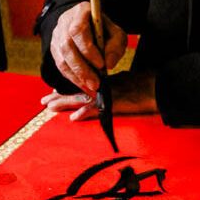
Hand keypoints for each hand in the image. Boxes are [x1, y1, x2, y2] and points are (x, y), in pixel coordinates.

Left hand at [41, 72, 157, 120]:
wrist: (156, 87)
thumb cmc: (144, 84)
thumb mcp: (125, 80)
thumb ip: (114, 84)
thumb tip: (111, 84)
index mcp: (103, 83)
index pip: (81, 86)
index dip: (67, 90)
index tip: (54, 92)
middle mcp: (101, 88)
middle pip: (76, 92)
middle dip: (59, 97)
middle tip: (44, 101)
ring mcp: (106, 96)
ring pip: (81, 99)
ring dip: (65, 104)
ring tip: (50, 108)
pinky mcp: (114, 104)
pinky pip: (97, 109)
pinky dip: (85, 113)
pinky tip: (74, 118)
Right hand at [49, 2, 126, 93]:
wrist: (89, 26)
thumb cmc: (105, 30)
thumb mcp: (116, 34)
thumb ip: (116, 47)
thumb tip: (109, 65)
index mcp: (80, 12)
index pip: (78, 31)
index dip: (88, 49)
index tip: (101, 65)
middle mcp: (64, 22)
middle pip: (67, 46)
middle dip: (82, 68)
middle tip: (96, 83)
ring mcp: (56, 36)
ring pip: (61, 58)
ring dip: (77, 76)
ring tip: (91, 87)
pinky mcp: (54, 49)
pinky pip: (60, 66)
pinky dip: (72, 78)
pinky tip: (84, 86)